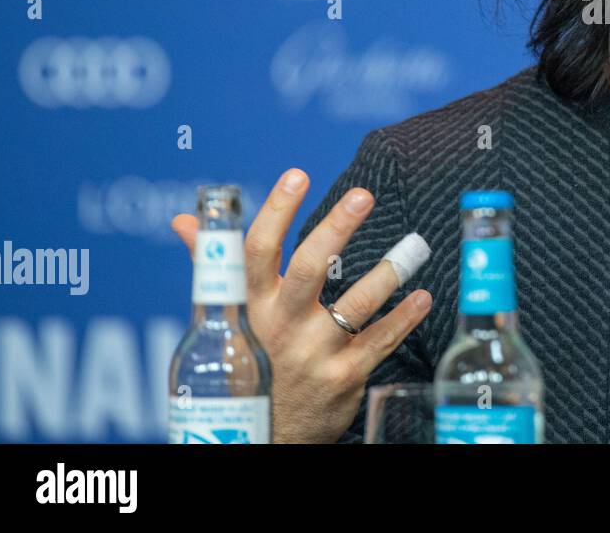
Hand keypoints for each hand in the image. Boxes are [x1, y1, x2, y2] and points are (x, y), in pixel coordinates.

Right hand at [172, 168, 432, 442]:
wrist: (263, 434)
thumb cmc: (248, 362)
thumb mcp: (225, 319)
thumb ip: (212, 265)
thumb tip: (186, 221)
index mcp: (250, 306)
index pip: (256, 251)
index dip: (275, 211)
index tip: (297, 175)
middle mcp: (280, 327)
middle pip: (308, 270)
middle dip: (336, 230)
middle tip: (363, 195)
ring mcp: (313, 354)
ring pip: (353, 307)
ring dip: (387, 275)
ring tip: (413, 246)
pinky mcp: (342, 378)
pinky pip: (379, 342)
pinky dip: (404, 319)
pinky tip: (423, 297)